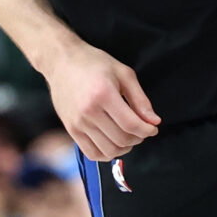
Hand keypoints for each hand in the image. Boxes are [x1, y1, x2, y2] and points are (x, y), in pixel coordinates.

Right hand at [43, 41, 158, 161]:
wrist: (61, 62)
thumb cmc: (94, 63)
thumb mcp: (123, 73)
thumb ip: (140, 99)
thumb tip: (154, 121)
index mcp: (103, 94)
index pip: (131, 124)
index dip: (147, 130)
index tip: (153, 128)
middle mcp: (88, 111)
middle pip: (121, 139)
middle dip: (138, 138)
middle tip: (141, 129)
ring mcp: (77, 123)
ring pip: (109, 150)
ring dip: (125, 148)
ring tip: (128, 136)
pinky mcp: (70, 130)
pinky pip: (92, 153)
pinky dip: (107, 154)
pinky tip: (113, 143)